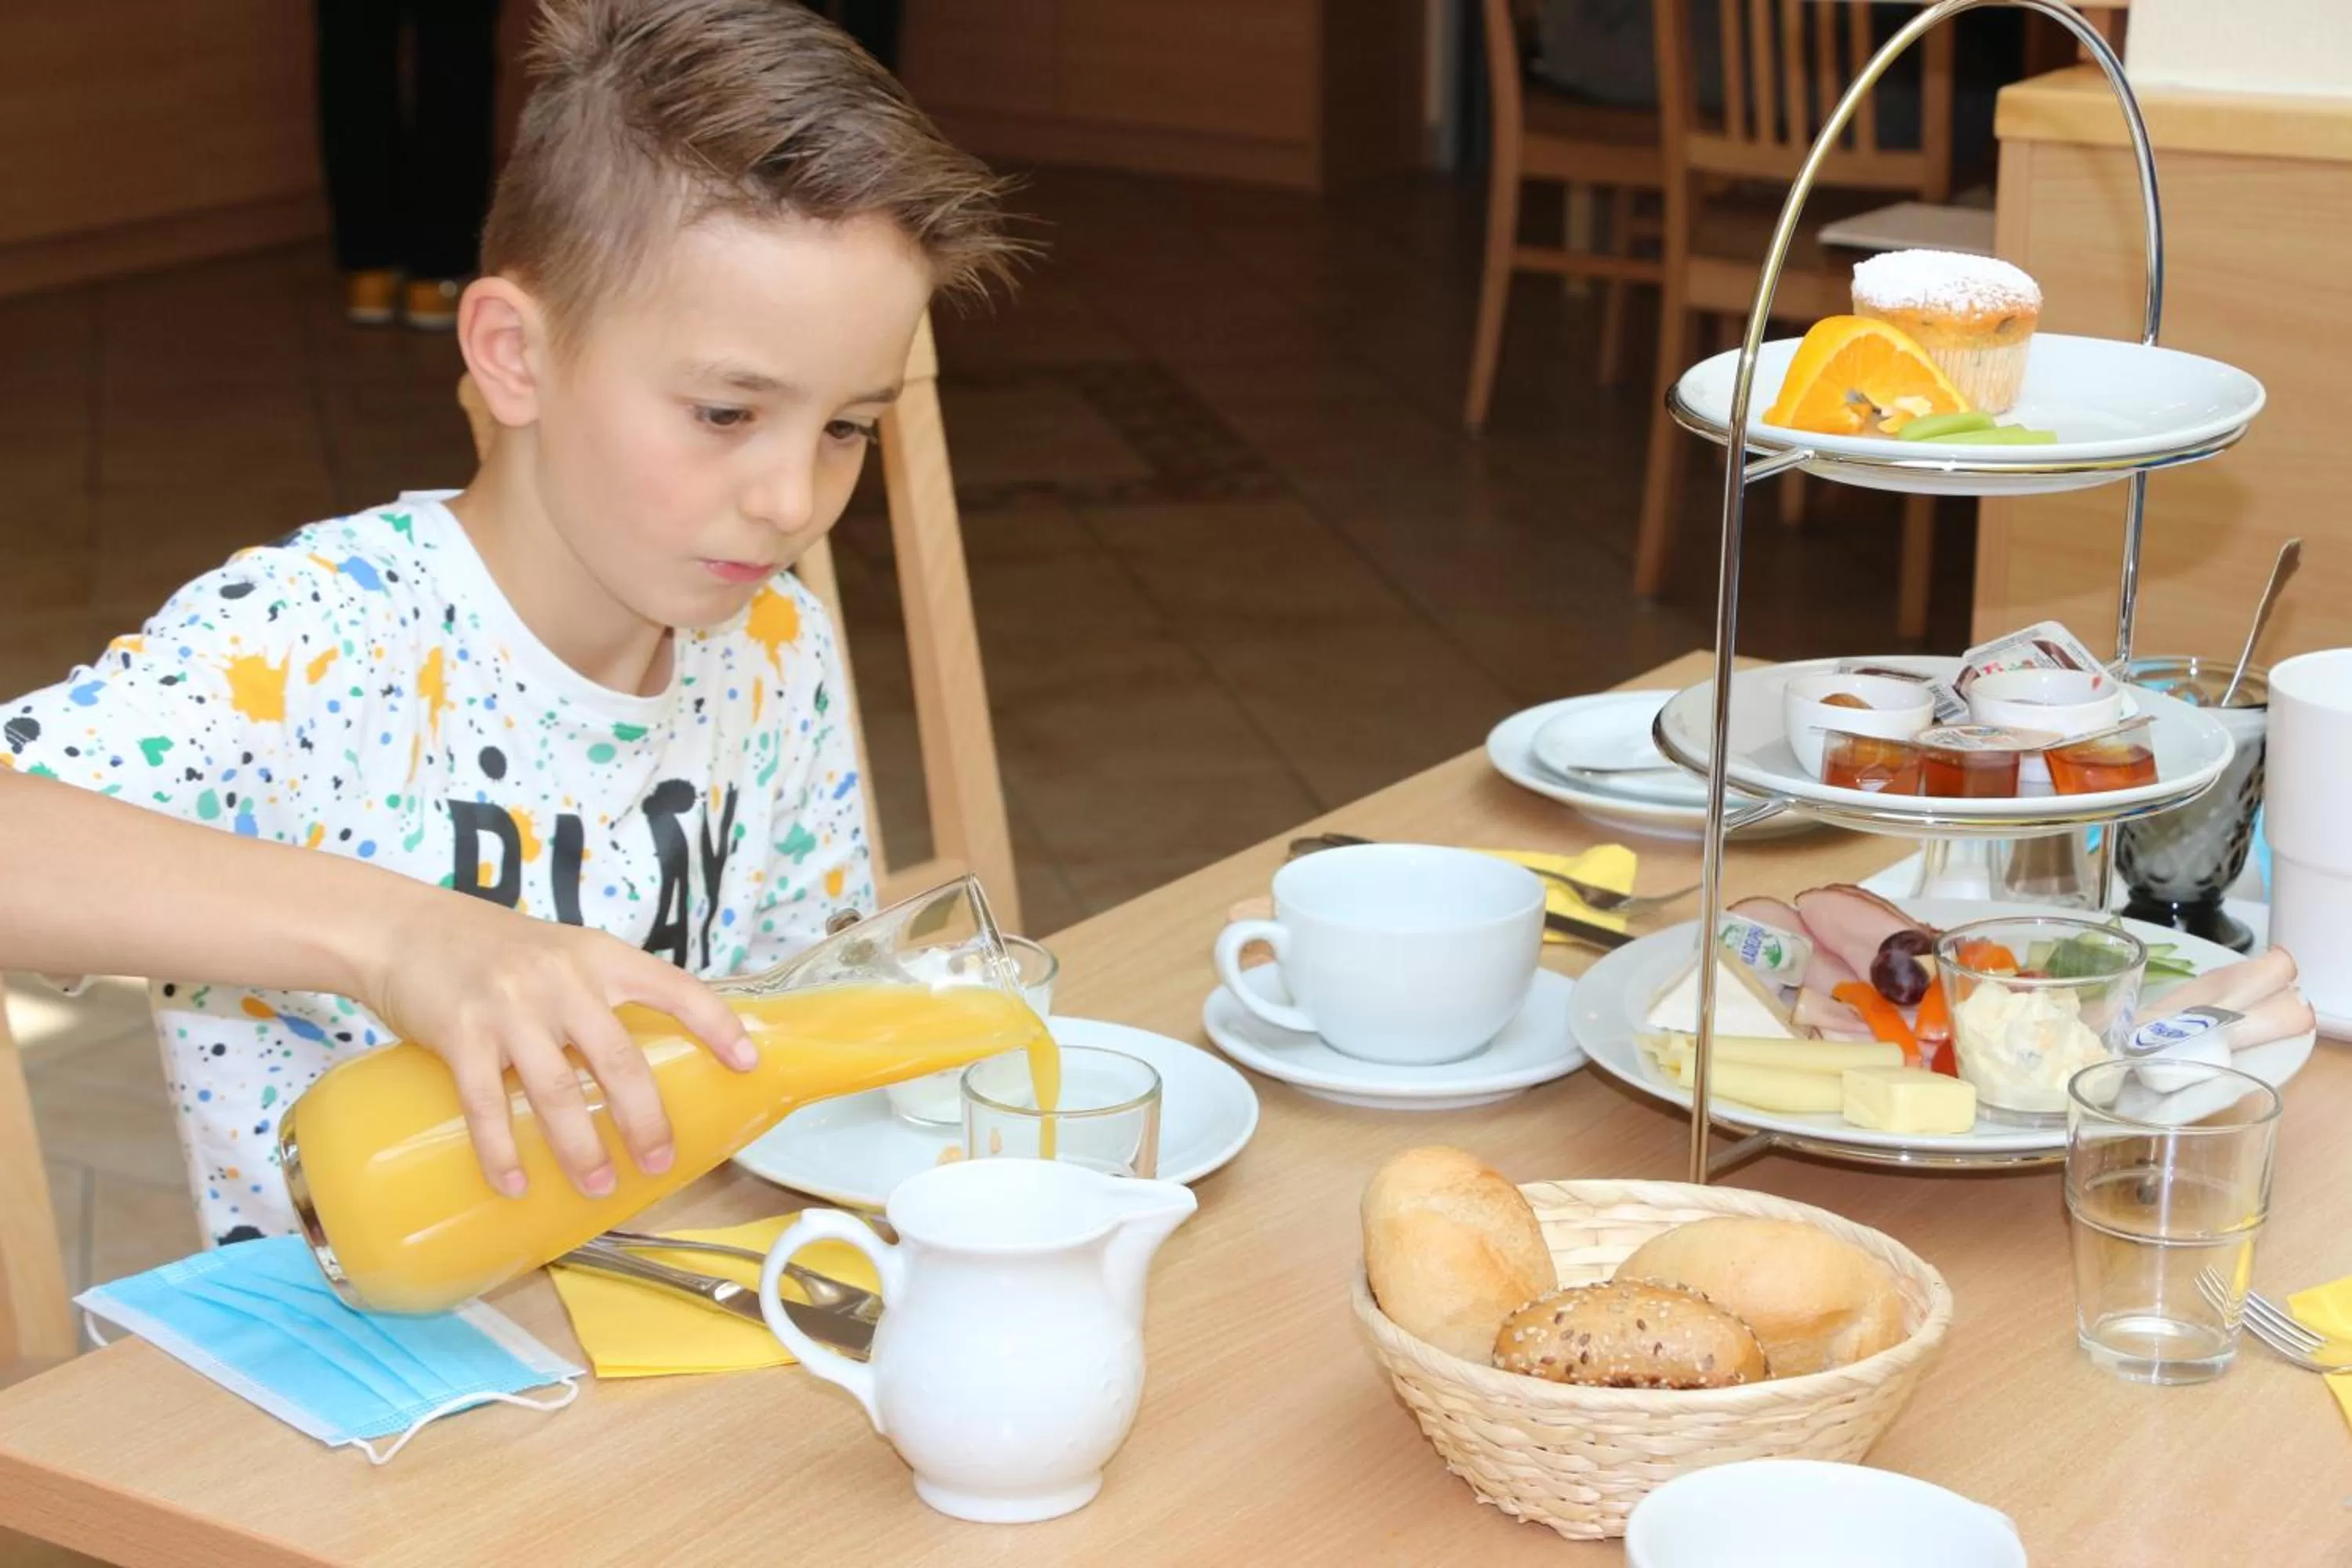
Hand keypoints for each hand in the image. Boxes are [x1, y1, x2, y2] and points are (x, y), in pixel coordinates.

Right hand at [356, 888, 754, 1199]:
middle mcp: (562, 980)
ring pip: (558, 1093)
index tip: (748, 1064)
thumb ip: (602, 995)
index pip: (675, 988)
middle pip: (620, 1061)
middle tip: (659, 1161)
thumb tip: (647, 1061)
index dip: (717, 1026)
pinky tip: (516, 1185)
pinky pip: (486, 1106)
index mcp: (599, 957)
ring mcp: (510, 1008)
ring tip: (599, 1188)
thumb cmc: (492, 950)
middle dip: (645, 1120)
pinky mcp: (459, 1035)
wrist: (404, 927)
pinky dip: (503, 1152)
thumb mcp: (563, 953)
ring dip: (582, 1149)